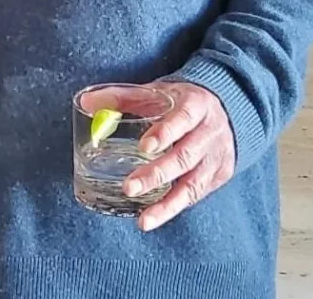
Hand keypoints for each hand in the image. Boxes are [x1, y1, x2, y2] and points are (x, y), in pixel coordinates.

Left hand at [117, 81, 236, 231]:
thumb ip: (121, 97)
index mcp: (196, 105)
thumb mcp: (156, 92)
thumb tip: (85, 103)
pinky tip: (155, 216)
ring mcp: (216, 157)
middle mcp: (209, 133)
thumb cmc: (181, 103)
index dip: (165, 133)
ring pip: (194, 184)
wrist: (227, 111)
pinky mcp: (219, 176)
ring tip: (144, 220)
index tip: (144, 147)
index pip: (183, 118)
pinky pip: (197, 195)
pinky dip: (175, 207)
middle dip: (156, 174)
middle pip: (185, 156)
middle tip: (129, 188)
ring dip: (167, 204)